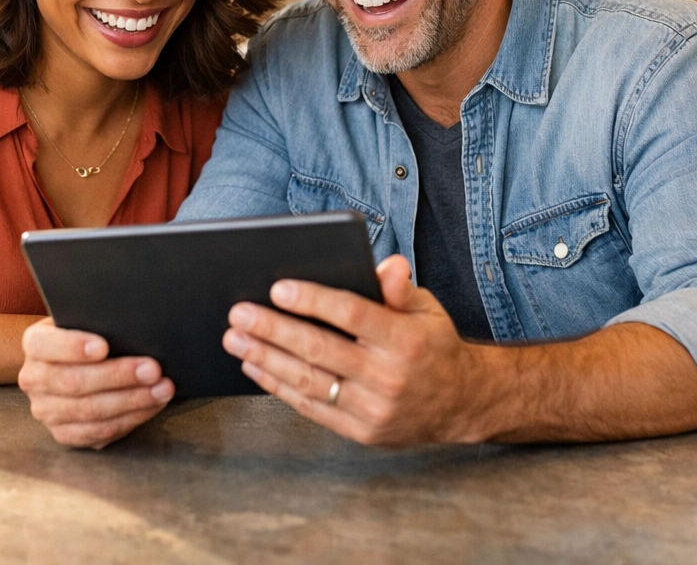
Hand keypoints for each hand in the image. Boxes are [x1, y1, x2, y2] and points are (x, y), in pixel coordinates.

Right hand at [18, 318, 173, 447]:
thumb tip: (131, 326)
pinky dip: (131, 418)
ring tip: (163, 388)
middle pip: (74, 382)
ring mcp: (46, 411)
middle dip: (118, 376)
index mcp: (35, 344)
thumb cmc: (90, 334)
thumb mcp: (87, 320)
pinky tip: (153, 405)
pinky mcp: (64, 434)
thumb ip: (100, 322)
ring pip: (90, 411)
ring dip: (132, 400)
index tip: (104, 346)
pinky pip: (99, 432)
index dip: (73, 347)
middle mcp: (33, 379)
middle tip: (153, 369)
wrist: (79, 362)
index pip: (44, 345)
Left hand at [222, 255, 492, 446]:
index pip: (353, 315)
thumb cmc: (434, 346)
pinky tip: (256, 367)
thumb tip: (387, 265)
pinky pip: (313, 408)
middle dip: (274, 330)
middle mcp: (389, 376)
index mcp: (406, 340)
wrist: (461, 403)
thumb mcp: (428, 309)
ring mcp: (374, 408)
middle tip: (239, 314)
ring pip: (309, 381)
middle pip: (321, 350)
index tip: (278, 287)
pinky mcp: (361, 431)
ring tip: (235, 339)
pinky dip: (279, 387)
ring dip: (266, 359)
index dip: (314, 301)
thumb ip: (401, 288)